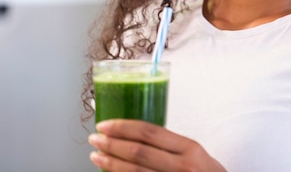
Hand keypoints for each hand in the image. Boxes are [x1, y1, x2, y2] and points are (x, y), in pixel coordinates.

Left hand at [88, 119, 226, 171]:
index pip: (150, 132)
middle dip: (111, 144)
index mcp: (190, 148)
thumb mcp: (195, 155)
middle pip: (138, 152)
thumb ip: (172, 146)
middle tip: (95, 138)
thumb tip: (136, 135)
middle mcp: (182, 166)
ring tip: (95, 156)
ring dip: (110, 163)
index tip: (106, 124)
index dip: (123, 127)